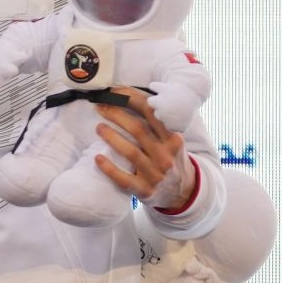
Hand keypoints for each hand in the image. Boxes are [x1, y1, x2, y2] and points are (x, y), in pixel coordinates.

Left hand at [93, 88, 191, 208]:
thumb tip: (131, 96)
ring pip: (131, 152)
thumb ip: (158, 123)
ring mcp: (155, 174)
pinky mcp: (144, 190)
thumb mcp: (172, 140)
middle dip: (117, 115)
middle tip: (100, 107)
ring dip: (111, 137)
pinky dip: (109, 168)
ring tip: (98, 127)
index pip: (152, 113)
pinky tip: (97, 158)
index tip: (113, 91)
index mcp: (173, 139)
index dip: (131, 99)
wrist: (184, 191)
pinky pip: (124, 179)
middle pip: (138, 130)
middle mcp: (165, 155)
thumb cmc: (170, 158)